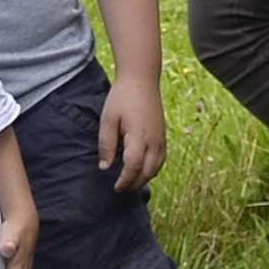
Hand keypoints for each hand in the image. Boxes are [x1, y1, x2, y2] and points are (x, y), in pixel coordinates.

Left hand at [97, 72, 167, 191]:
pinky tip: (141, 170)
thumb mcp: (108, 120)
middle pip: (147, 172)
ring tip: (130, 182)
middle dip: (134, 183)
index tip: (115, 187)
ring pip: (156, 168)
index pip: (134, 167)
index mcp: (138, 136)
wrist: (142, 80)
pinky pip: (161, 160)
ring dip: (144, 178)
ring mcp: (161, 139)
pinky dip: (152, 170)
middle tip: (120, 188)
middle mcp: (153, 141)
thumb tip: (105, 167)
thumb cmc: (122, 98)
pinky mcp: (163, 136)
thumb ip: (106, 144)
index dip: (125, 180)